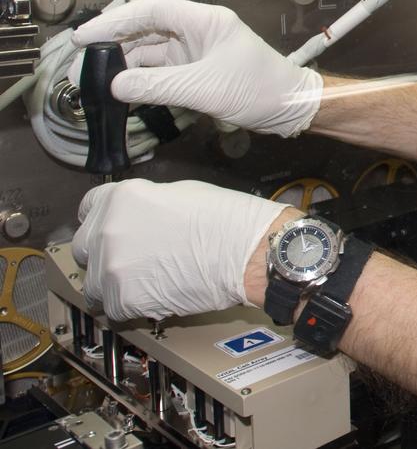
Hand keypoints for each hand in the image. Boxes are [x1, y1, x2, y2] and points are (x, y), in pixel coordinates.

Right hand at [71, 0, 321, 136]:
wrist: (292, 108)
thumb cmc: (261, 89)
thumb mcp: (205, 89)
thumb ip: (158, 87)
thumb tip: (116, 86)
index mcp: (205, 20)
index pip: (151, 10)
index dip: (114, 21)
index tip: (85, 37)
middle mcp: (198, 30)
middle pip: (146, 28)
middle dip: (114, 44)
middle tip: (84, 63)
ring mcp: (197, 50)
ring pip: (151, 50)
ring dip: (125, 63)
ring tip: (97, 79)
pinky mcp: (197, 69)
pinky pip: (161, 69)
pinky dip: (141, 78)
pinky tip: (123, 90)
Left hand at [72, 179, 290, 320]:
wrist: (245, 252)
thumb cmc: (224, 219)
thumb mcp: (178, 193)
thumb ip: (144, 206)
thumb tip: (137, 221)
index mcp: (120, 198)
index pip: (88, 209)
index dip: (102, 221)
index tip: (113, 233)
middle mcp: (105, 230)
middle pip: (84, 248)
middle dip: (105, 254)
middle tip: (133, 261)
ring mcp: (110, 267)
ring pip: (92, 284)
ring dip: (112, 285)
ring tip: (144, 285)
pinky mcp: (121, 300)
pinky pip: (112, 309)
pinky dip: (130, 307)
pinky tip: (154, 298)